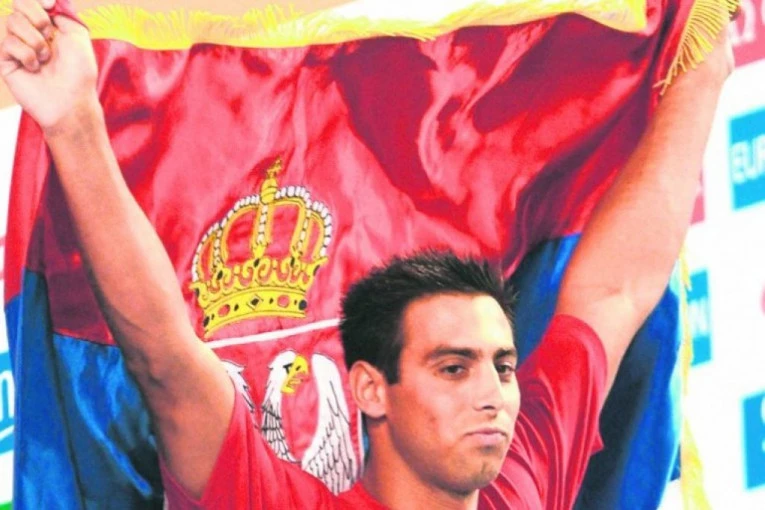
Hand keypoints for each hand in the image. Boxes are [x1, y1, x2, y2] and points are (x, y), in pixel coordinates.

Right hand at [0, 0, 98, 133]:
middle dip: (36, 15)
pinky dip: (26, 54)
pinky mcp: (7, 61)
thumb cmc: (79, 73)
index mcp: (50, 27)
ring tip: (46, 57)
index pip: (33, 1)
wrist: (71, 101)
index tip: (49, 5)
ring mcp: (18, 47)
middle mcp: (32, 35)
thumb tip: (48, 3)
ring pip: (12, 22)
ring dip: (34, 39)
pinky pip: (8, 43)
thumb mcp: (78, 36)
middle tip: (49, 32)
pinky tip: (35, 68)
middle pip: (18, 5)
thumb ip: (63, 14)